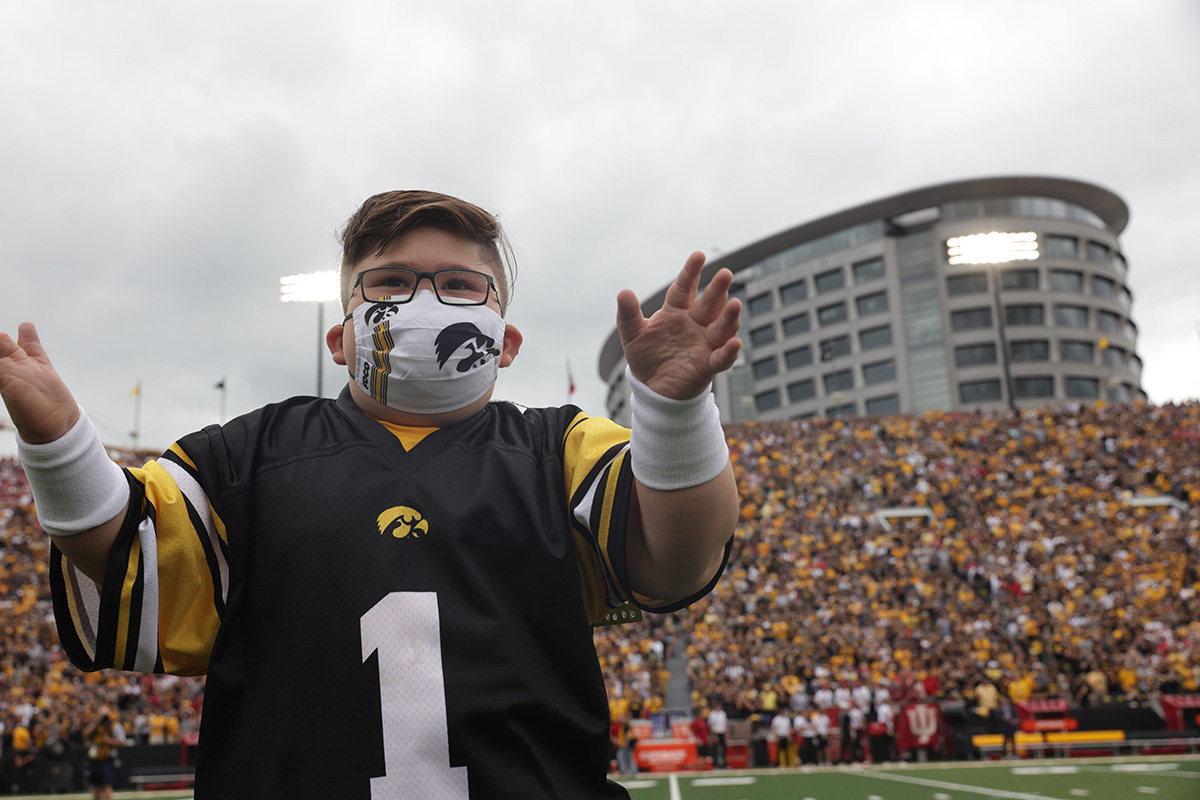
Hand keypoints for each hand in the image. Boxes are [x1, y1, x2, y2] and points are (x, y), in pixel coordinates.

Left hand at [0, 323, 78, 443]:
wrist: (55, 426)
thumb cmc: (30, 412)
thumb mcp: (12, 385)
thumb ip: (5, 363)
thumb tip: (0, 336)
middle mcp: (6, 369)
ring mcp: (24, 366)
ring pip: (10, 343)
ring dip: (4, 335)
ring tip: (1, 332)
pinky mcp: (41, 366)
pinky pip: (33, 347)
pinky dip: (29, 335)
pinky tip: (26, 326)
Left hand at [615, 251, 741, 399]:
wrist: (653, 387)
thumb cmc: (646, 356)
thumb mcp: (632, 335)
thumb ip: (627, 315)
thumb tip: (623, 292)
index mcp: (676, 312)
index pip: (684, 289)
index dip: (691, 273)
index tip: (699, 255)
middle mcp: (694, 324)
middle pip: (708, 304)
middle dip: (717, 290)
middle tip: (725, 273)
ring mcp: (704, 343)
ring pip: (720, 327)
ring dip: (729, 317)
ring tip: (735, 304)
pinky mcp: (708, 365)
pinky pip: (721, 357)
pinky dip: (729, 351)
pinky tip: (734, 343)